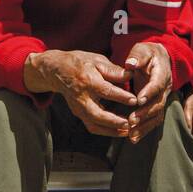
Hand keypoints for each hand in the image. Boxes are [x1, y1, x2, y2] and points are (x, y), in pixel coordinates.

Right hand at [22, 50, 136, 137]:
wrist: (57, 70)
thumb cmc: (81, 63)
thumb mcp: (97, 60)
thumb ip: (114, 70)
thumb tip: (131, 75)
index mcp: (87, 81)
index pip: (106, 91)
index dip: (121, 97)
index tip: (135, 100)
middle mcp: (81, 97)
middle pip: (97, 114)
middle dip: (114, 121)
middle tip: (129, 123)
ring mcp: (78, 108)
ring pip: (94, 125)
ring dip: (111, 130)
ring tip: (128, 131)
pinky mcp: (78, 114)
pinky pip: (92, 127)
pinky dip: (106, 131)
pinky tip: (120, 131)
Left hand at [123, 42, 172, 141]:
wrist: (158, 59)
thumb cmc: (147, 54)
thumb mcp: (142, 50)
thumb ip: (137, 56)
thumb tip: (130, 63)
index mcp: (162, 73)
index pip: (157, 84)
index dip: (149, 92)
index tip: (138, 100)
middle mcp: (165, 89)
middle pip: (158, 104)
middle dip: (145, 113)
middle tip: (131, 121)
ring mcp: (162, 99)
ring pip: (157, 115)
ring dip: (144, 126)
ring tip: (131, 135)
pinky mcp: (156, 106)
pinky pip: (153, 120)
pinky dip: (144, 130)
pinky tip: (133, 138)